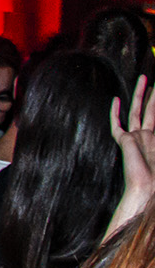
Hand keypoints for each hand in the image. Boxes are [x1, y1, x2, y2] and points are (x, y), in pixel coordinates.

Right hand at [112, 75, 154, 217]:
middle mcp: (147, 136)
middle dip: (152, 95)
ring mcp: (135, 138)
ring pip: (136, 111)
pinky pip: (118, 125)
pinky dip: (116, 113)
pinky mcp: (124, 142)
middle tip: (153, 80)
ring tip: (144, 79)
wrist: (148, 188)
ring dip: (140, 95)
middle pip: (149, 109)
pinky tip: (116, 100)